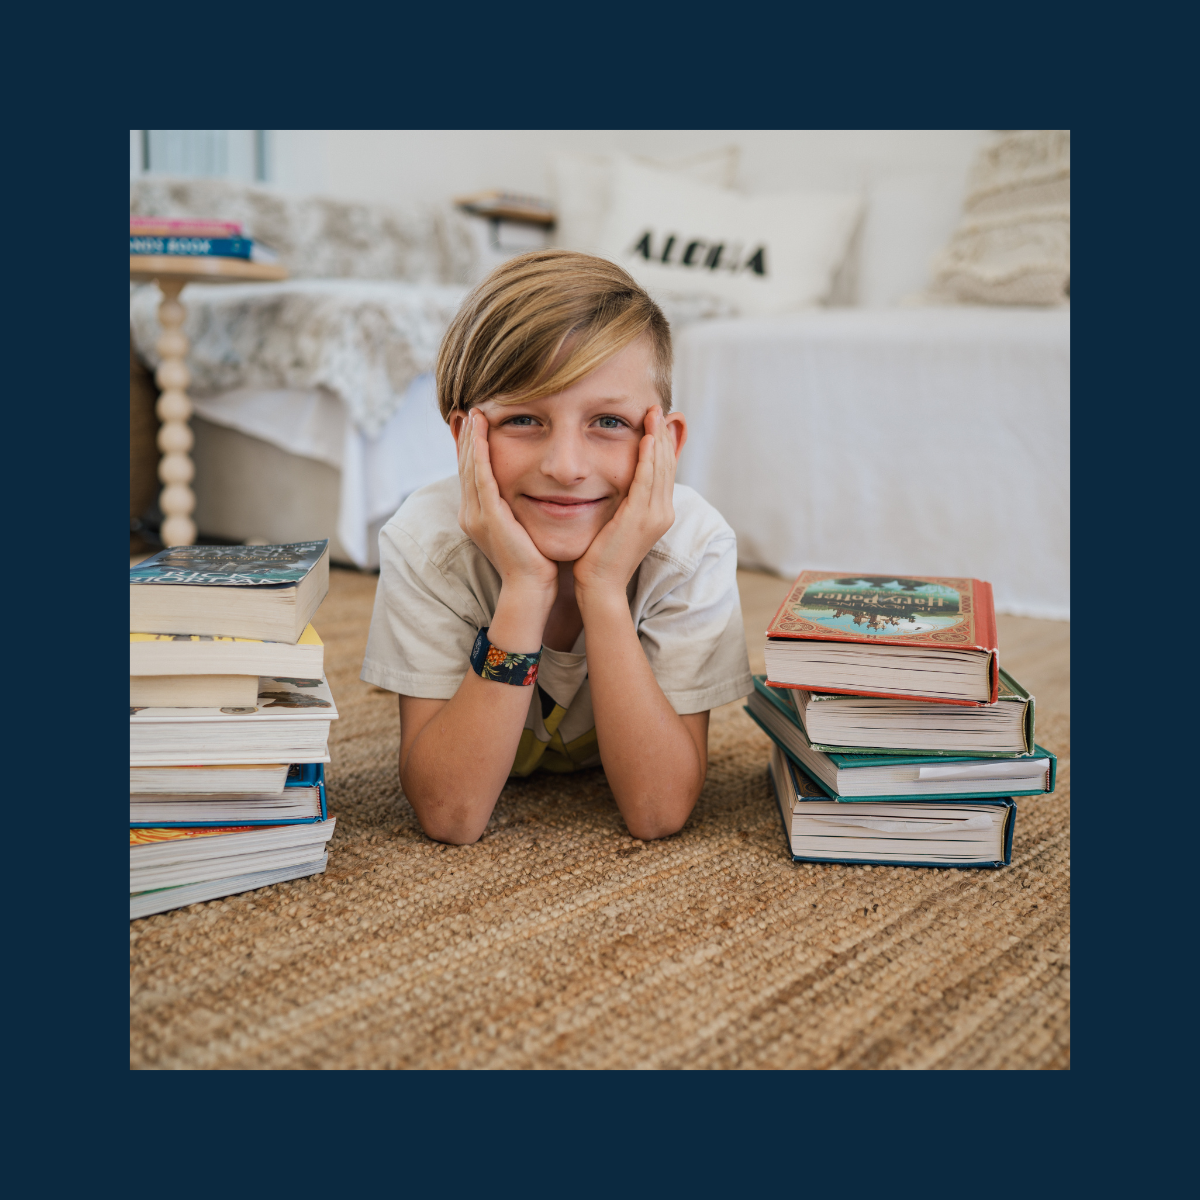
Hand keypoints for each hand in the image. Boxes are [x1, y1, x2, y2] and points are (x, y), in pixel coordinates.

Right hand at [457, 409, 558, 598]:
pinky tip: (481, 432)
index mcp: (476, 516)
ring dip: (470, 437)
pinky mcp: (489, 515)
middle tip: (469, 408)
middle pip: (464, 466)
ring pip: (469, 466)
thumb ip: (517, 509)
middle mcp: (470, 513)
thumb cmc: (533, 562)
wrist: (530, 589)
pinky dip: (479, 452)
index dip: (470, 447)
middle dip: (466, 437)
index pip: (470, 474)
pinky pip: (481, 476)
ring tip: (474, 412)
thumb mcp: (521, 528)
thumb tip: (529, 491)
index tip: (475, 423)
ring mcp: (476, 514)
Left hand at [573, 405, 677, 604]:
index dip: (663, 444)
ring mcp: (655, 516)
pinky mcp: (640, 517)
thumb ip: (621, 501)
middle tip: (659, 406)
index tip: (657, 420)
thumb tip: (615, 482)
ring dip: (658, 437)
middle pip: (667, 465)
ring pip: (660, 468)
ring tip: (654, 412)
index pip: (664, 471)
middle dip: (664, 434)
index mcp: (658, 513)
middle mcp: (662, 512)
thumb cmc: (600, 557)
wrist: (600, 587)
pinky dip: (648, 457)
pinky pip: (646, 479)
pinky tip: (646, 437)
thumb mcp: (616, 523)